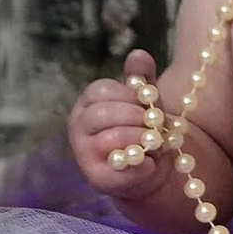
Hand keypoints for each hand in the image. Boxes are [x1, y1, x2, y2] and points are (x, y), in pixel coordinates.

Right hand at [68, 49, 175, 199]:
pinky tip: (151, 163)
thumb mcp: (145, 101)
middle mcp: (78, 127)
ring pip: (112, 139)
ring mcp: (83, 153)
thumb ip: (141, 79)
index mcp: (87, 103)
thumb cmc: (144, 128)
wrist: (152, 167)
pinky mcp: (96, 179)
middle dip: (137, 118)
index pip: (101, 90)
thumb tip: (138, 54)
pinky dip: (144, 165)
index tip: (146, 105)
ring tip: (154, 144)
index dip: (130, 97)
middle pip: (103, 113)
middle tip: (154, 126)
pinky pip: (123, 167)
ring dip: (143, 141)